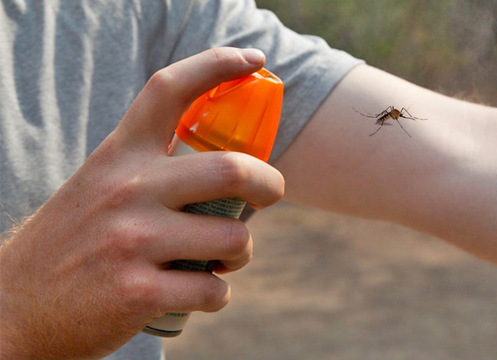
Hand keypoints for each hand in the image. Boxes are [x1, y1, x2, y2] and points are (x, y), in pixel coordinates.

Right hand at [0, 48, 284, 358]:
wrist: (15, 307)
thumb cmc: (74, 241)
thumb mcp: (101, 184)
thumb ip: (149, 168)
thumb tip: (225, 168)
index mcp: (119, 155)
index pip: (169, 89)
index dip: (218, 64)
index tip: (253, 59)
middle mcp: (126, 190)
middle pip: (231, 168)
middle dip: (269, 184)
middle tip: (271, 193)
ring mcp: (131, 242)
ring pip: (233, 238)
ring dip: (240, 252)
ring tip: (221, 259)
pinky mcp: (136, 292)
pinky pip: (213, 290)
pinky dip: (218, 294)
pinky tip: (200, 291)